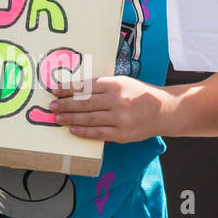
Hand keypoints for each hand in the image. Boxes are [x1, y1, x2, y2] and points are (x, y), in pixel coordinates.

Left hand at [50, 76, 170, 142]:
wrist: (165, 110)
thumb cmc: (141, 95)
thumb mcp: (124, 83)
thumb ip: (103, 86)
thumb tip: (76, 91)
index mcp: (117, 84)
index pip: (87, 86)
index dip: (69, 89)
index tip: (55, 90)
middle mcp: (118, 100)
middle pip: (85, 103)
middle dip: (65, 104)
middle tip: (52, 105)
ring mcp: (120, 118)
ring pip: (89, 118)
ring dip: (70, 118)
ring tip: (56, 118)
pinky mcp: (122, 133)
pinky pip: (98, 133)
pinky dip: (84, 131)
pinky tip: (73, 129)